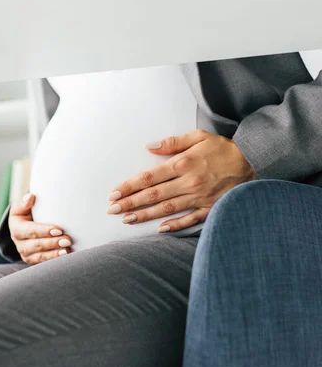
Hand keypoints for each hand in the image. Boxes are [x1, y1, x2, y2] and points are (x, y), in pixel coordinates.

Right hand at [9, 193, 71, 264]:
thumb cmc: (26, 213)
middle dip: (52, 243)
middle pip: (36, 245)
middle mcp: (19, 243)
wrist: (24, 225)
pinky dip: (54, 260)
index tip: (59, 229)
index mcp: (16, 228)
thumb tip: (30, 197)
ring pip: (40, 256)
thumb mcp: (21, 206)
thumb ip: (24, 202)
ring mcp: (25, 253)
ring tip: (67, 250)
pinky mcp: (32, 260)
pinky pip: (43, 263)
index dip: (44, 231)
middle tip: (68, 240)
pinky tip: (65, 256)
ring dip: (54, 254)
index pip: (30, 230)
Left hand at [106, 129, 256, 231]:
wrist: (254, 162)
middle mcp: (189, 182)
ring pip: (166, 209)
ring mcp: (199, 197)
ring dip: (144, 215)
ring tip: (126, 219)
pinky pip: (189, 220)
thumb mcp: (199, 136)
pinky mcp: (210, 208)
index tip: (114, 193)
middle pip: (153, 195)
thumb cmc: (223, 149)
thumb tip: (149, 147)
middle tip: (111, 209)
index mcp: (183, 164)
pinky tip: (158, 229)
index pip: (149, 177)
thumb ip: (173, 142)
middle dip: (130, 203)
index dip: (129, 186)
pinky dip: (174, 225)